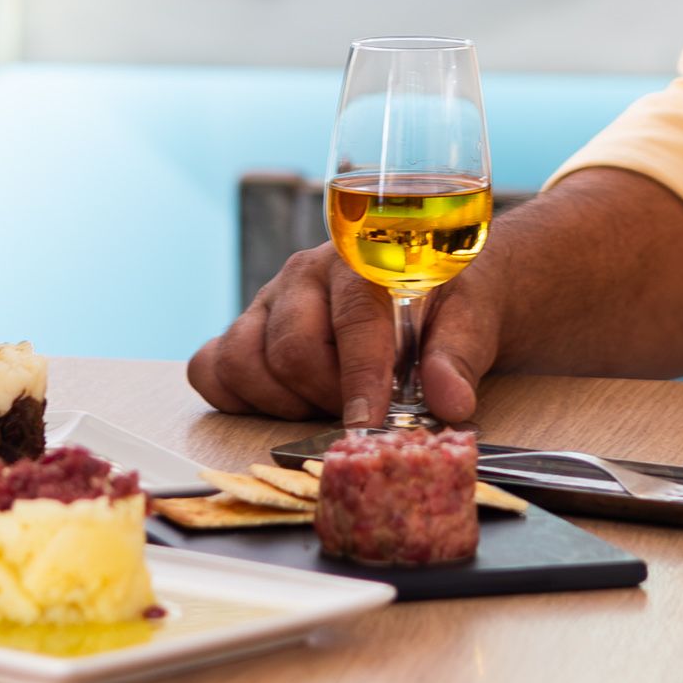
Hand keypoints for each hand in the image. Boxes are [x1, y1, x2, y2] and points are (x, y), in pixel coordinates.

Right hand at [186, 246, 503, 428]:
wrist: (435, 285)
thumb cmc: (450, 302)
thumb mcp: (473, 319)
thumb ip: (458, 357)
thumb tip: (449, 403)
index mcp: (362, 260)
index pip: (351, 320)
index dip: (359, 377)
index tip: (367, 422)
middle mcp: (304, 275)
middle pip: (289, 350)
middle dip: (327, 396)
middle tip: (363, 409)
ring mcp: (268, 301)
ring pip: (241, 361)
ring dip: (284, 402)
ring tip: (327, 402)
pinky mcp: (245, 330)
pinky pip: (210, 368)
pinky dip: (237, 396)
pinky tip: (282, 402)